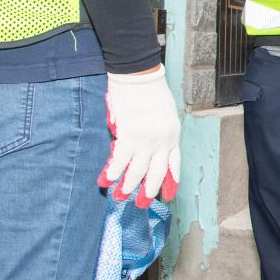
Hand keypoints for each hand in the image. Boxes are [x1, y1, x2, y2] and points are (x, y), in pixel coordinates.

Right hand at [99, 65, 180, 207]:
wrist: (140, 76)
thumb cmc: (151, 91)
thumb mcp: (165, 114)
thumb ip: (160, 132)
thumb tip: (146, 148)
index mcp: (173, 135)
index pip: (174, 163)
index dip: (170, 180)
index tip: (168, 195)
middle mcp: (163, 141)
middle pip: (156, 172)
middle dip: (148, 190)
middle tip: (141, 204)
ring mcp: (147, 140)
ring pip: (137, 171)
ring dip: (128, 186)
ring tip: (119, 196)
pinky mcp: (129, 136)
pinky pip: (120, 160)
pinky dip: (112, 172)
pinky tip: (105, 180)